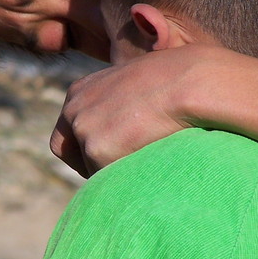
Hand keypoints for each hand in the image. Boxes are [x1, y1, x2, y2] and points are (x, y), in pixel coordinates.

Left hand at [50, 48, 202, 176]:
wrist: (189, 82)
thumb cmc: (178, 80)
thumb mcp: (137, 84)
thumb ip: (121, 104)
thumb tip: (131, 125)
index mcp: (81, 91)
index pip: (69, 129)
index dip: (85, 145)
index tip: (107, 155)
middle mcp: (74, 109)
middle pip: (68, 150)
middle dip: (88, 164)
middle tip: (116, 172)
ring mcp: (84, 130)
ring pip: (90, 167)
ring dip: (114, 171)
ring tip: (146, 162)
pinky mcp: (96, 151)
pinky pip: (107, 179)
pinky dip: (125, 179)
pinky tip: (149, 165)